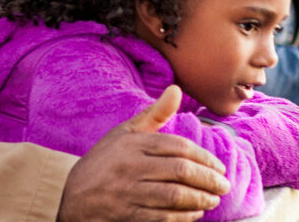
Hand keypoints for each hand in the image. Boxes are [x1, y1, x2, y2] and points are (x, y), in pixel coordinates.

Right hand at [58, 85, 229, 221]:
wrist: (74, 198)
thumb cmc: (105, 161)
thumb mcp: (125, 133)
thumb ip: (155, 114)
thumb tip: (177, 89)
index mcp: (133, 144)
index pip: (178, 147)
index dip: (204, 158)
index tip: (219, 167)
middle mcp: (131, 167)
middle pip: (180, 171)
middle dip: (208, 179)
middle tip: (224, 186)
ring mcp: (128, 193)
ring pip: (174, 196)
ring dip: (200, 199)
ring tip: (213, 199)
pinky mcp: (127, 216)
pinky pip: (162, 218)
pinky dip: (183, 217)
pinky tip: (195, 213)